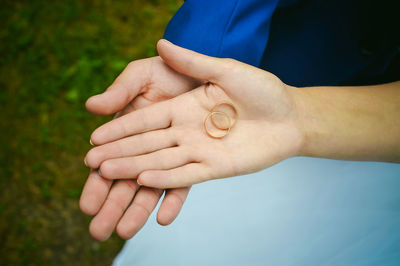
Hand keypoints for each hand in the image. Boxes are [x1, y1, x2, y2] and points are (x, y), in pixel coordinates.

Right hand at [86, 40, 303, 188]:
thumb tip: (160, 43)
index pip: (144, 120)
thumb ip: (191, 61)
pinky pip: (186, 174)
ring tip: (108, 175)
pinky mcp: (215, 167)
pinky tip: (144, 181)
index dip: (120, 128)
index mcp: (183, 107)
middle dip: (119, 153)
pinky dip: (166, 178)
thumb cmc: (261, 88)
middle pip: (146, 144)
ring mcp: (199, 150)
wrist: (289, 113)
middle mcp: (185, 130)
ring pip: (161, 161)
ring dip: (134, 168)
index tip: (95, 137)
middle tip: (91, 164)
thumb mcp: (225, 69)